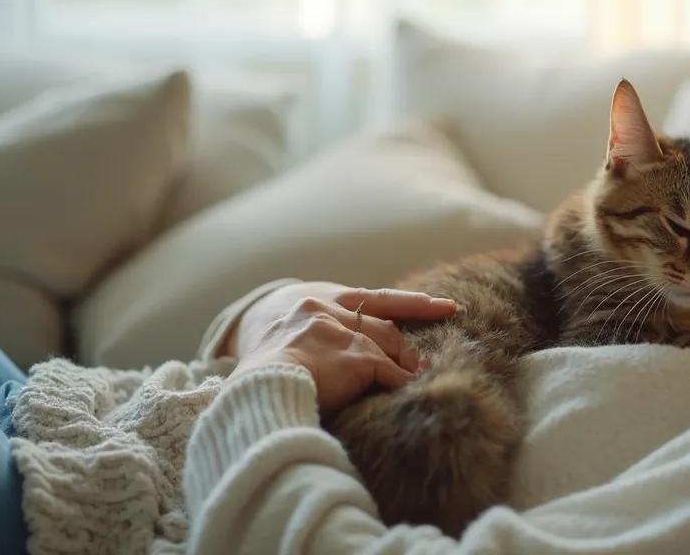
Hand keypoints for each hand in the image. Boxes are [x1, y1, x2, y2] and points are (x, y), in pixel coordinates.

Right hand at [227, 282, 458, 412]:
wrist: (247, 385)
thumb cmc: (255, 368)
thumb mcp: (278, 334)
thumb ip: (308, 333)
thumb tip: (329, 354)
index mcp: (312, 299)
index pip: (370, 298)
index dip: (409, 303)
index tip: (442, 304)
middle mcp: (326, 307)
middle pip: (383, 322)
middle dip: (405, 343)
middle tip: (425, 359)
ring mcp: (341, 331)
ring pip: (387, 345)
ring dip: (404, 364)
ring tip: (416, 377)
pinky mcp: (355, 357)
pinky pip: (389, 372)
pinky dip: (399, 382)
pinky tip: (407, 391)